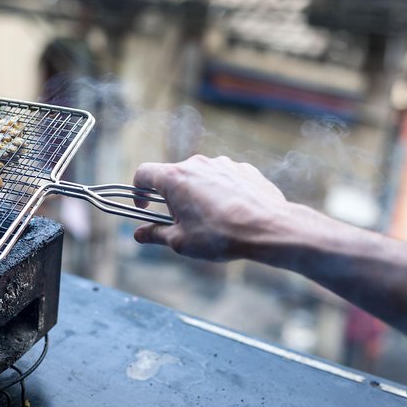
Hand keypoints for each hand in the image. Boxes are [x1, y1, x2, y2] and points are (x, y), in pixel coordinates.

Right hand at [132, 155, 289, 260]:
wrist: (268, 228)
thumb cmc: (220, 236)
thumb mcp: (181, 242)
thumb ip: (156, 234)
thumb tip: (139, 234)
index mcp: (175, 179)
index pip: (143, 174)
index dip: (138, 191)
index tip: (145, 207)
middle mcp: (196, 164)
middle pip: (174, 176)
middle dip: (173, 197)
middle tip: (182, 222)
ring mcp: (222, 164)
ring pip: (201, 177)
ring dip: (198, 194)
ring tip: (212, 221)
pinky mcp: (243, 169)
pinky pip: (224, 178)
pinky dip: (221, 192)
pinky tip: (232, 213)